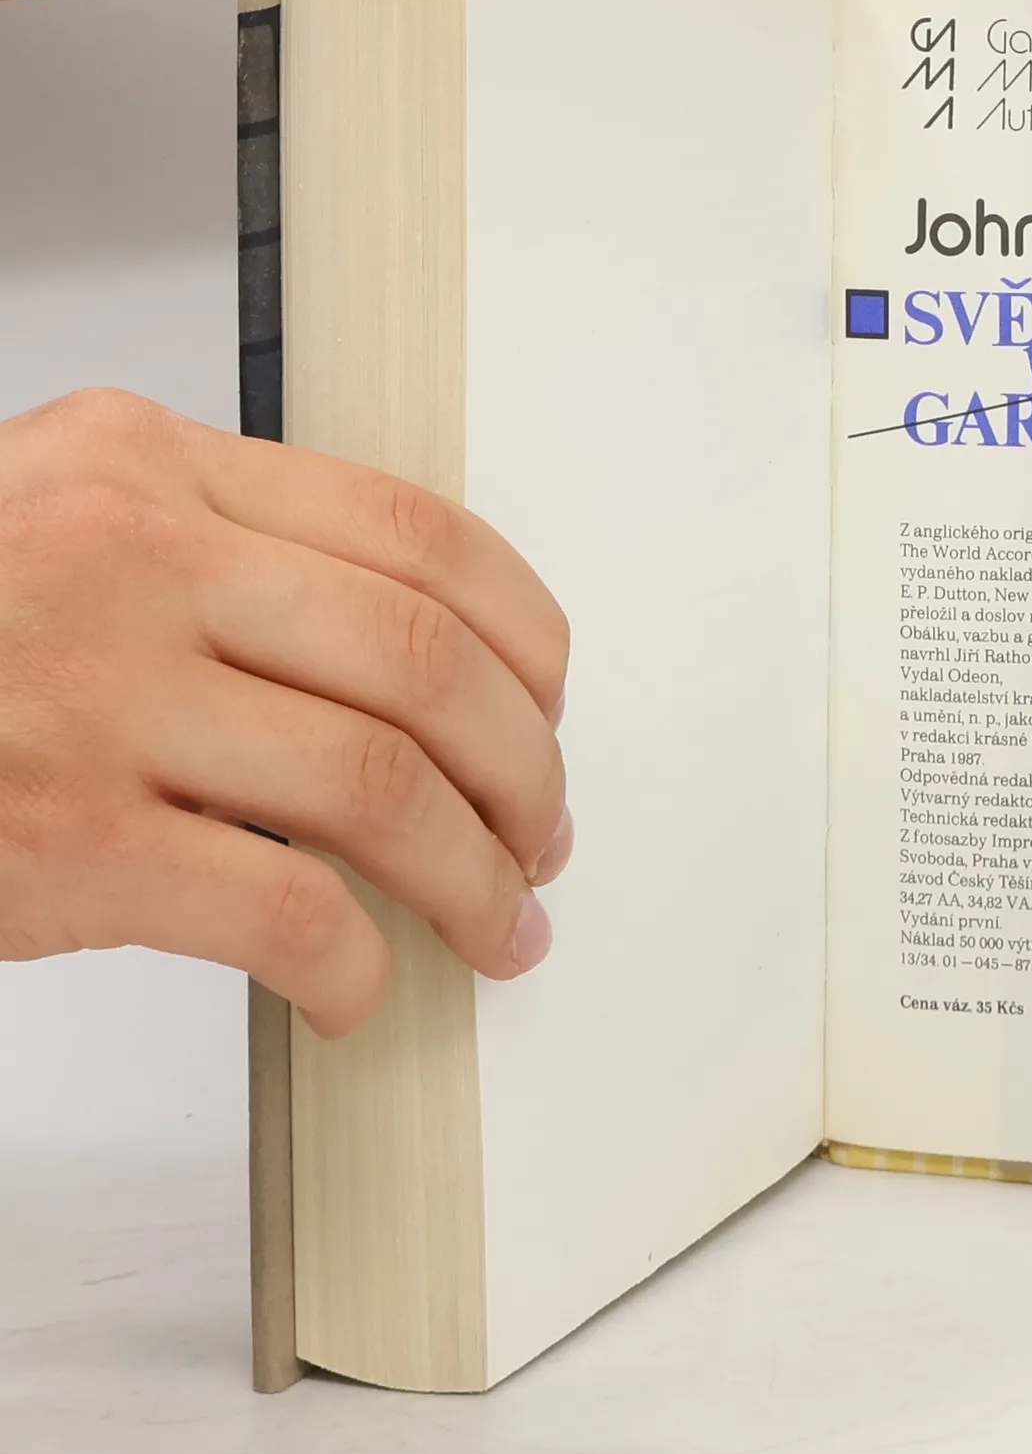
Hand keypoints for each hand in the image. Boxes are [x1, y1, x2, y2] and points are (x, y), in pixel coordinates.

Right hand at [0, 390, 570, 1036]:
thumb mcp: (60, 525)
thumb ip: (225, 555)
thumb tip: (414, 664)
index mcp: (151, 466)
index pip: (419, 537)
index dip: (526, 638)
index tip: (549, 704)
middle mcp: (133, 561)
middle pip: (427, 664)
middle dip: (527, 768)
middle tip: (543, 830)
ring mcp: (94, 700)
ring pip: (382, 787)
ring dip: (476, 876)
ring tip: (501, 921)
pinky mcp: (62, 841)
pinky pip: (283, 911)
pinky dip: (354, 965)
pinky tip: (361, 987)